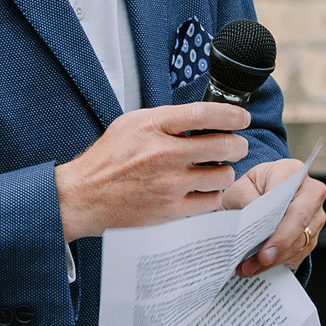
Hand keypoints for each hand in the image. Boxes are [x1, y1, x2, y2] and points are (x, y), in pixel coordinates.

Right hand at [55, 103, 251, 241]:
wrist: (83, 197)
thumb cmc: (109, 158)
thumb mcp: (133, 123)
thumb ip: (168, 118)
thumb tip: (206, 115)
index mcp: (153, 127)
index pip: (204, 114)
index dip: (232, 115)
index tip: (242, 119)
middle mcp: (163, 155)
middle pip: (224, 146)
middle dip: (237, 145)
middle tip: (236, 147)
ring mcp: (169, 185)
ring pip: (223, 176)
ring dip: (224, 172)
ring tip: (214, 170)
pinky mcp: (170, 211)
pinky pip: (211, 201)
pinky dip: (212, 194)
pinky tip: (202, 190)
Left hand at [218, 158, 325, 277]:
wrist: (256, 199)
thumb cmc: (249, 191)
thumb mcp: (238, 188)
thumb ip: (245, 199)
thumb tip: (253, 219)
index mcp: (292, 171)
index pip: (288, 191)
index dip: (276, 212)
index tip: (261, 230)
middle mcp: (311, 192)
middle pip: (301, 218)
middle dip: (280, 241)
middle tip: (261, 258)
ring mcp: (315, 215)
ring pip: (300, 240)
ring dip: (274, 258)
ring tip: (249, 266)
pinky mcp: (312, 236)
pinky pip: (299, 253)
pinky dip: (277, 263)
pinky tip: (258, 266)